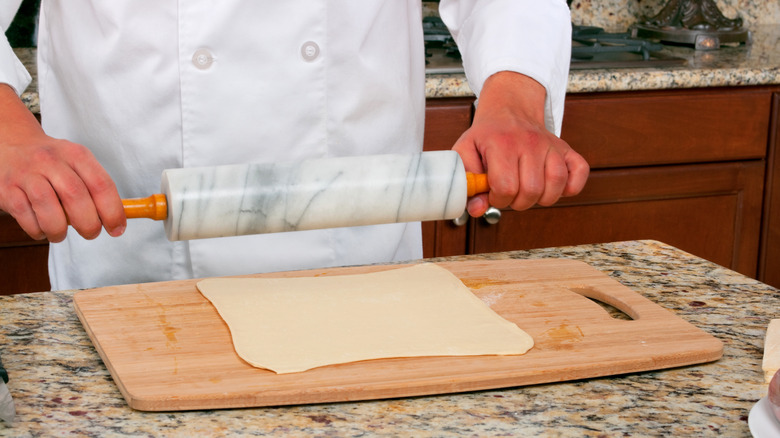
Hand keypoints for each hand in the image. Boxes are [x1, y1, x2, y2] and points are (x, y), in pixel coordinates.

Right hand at [0, 85, 125, 241]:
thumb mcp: (77, 163)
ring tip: (60, 234)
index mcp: (76, 154)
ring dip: (60, 230)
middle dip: (88, 224)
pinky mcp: (7, 188)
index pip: (101, 184)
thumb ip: (96, 188)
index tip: (117, 229)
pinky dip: (37, 230)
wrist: (10, 144)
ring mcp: (27, 174)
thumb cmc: (52, 162)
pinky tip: (42, 228)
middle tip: (91, 233)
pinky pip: (26, 216)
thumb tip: (116, 220)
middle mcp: (51, 161)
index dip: (113, 211)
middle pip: (76, 196)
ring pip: (48, 209)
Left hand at [453, 72, 588, 216]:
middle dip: (517, 202)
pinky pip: (580, 173)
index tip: (494, 193)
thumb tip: (477, 209)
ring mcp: (551, 145)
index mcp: (502, 143)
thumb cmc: (487, 135)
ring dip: (541, 198)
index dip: (498, 199)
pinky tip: (552, 186)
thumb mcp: (466, 151)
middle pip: (531, 191)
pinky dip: (570, 187)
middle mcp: (530, 142)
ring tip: (528, 190)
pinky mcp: (567, 149)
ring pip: (556, 185)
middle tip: (510, 192)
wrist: (509, 109)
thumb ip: (467, 182)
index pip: (506, 187)